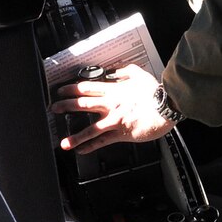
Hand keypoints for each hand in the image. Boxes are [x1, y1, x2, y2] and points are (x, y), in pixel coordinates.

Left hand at [51, 63, 178, 152]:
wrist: (167, 107)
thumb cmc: (156, 92)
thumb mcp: (140, 74)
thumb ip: (126, 71)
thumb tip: (116, 71)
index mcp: (113, 90)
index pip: (86, 88)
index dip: (71, 89)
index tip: (61, 91)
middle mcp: (110, 105)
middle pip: (82, 105)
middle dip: (65, 106)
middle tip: (54, 109)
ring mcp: (114, 120)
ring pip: (89, 128)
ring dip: (75, 136)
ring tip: (63, 142)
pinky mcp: (121, 133)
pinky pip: (103, 141)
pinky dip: (91, 147)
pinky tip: (81, 151)